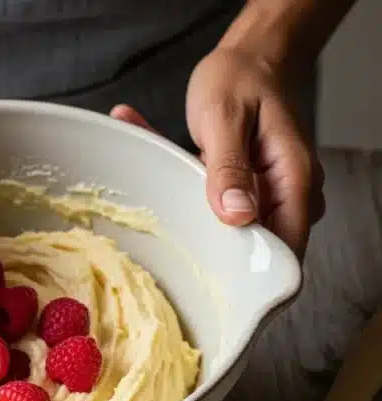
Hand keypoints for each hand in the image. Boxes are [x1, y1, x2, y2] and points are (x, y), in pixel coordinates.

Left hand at [112, 47, 323, 257]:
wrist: (247, 59)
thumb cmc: (238, 79)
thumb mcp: (224, 117)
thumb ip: (229, 168)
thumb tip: (237, 217)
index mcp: (293, 180)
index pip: (288, 249)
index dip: (256, 275)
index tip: (215, 283)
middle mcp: (290, 196)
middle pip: (262, 251)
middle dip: (219, 255)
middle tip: (176, 244)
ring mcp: (272, 199)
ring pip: (240, 236)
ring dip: (202, 228)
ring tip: (166, 205)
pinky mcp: (252, 198)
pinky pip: (229, 217)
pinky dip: (198, 208)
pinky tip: (167, 189)